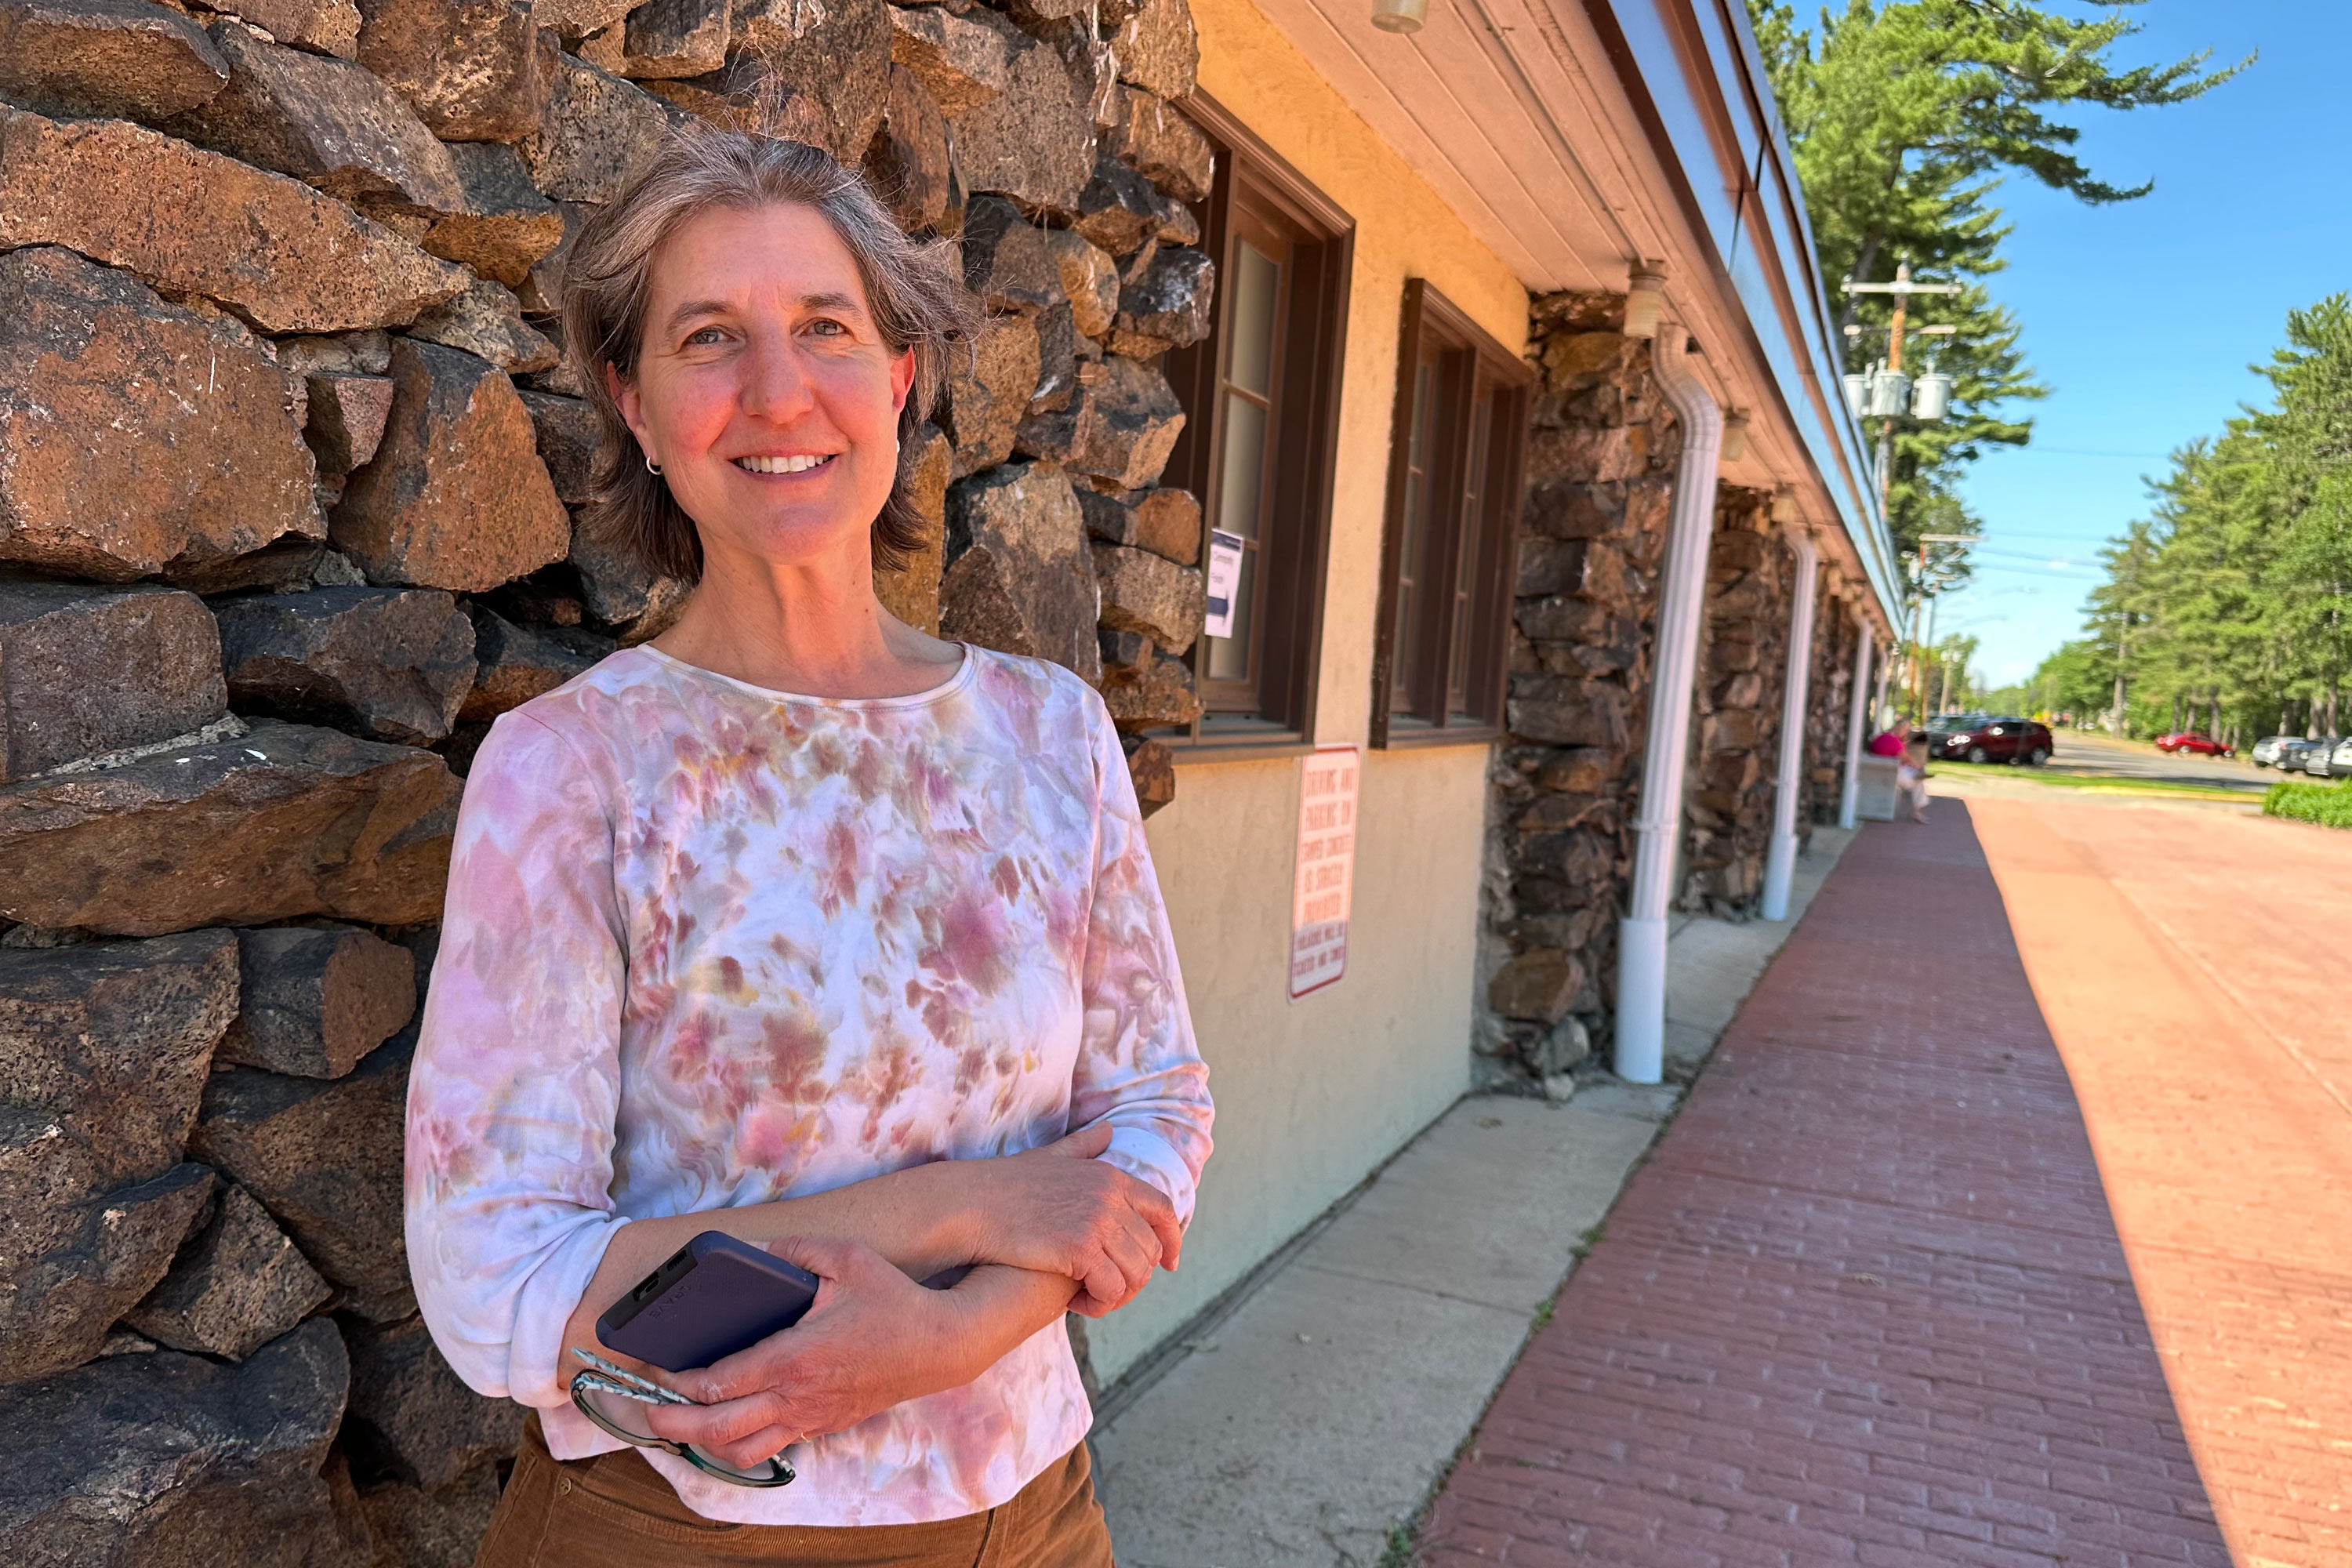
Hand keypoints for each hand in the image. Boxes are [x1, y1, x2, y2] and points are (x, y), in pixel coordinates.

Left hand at [650, 1237, 986, 1468]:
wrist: (940, 1345)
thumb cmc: (894, 1301)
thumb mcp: (847, 1258)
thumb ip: (796, 1252)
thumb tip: (757, 1253)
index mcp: (795, 1357)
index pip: (720, 1384)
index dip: (680, 1384)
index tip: (659, 1371)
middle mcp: (797, 1396)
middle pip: (719, 1428)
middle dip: (674, 1425)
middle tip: (650, 1413)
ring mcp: (812, 1417)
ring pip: (743, 1451)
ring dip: (705, 1445)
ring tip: (685, 1426)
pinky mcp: (825, 1425)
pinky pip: (773, 1448)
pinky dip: (742, 1445)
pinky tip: (733, 1424)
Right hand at [967, 1123, 1183, 1316]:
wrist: (971, 1204)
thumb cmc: (1005, 1184)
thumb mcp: (1052, 1157)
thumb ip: (1083, 1147)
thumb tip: (1108, 1130)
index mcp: (1109, 1176)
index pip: (1163, 1208)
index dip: (1172, 1238)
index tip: (1169, 1262)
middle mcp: (1110, 1196)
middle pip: (1150, 1248)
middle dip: (1137, 1275)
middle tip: (1109, 1290)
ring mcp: (1097, 1221)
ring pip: (1135, 1273)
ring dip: (1118, 1294)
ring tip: (1092, 1299)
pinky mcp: (1079, 1249)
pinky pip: (1111, 1288)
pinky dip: (1100, 1304)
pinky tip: (1078, 1305)